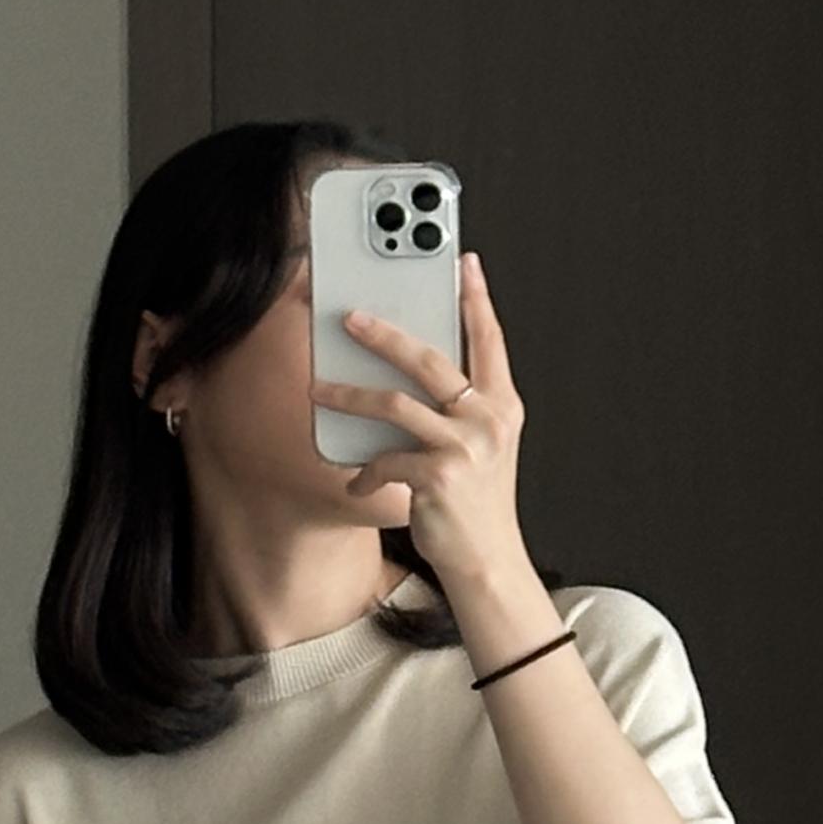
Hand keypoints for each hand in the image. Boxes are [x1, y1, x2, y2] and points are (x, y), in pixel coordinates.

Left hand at [310, 249, 527, 585]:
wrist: (487, 561)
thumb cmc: (477, 505)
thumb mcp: (481, 449)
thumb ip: (460, 409)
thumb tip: (408, 373)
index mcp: (502, 406)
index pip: (489, 339)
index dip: (476, 298)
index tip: (463, 262)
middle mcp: (488, 420)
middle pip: (429, 358)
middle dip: (385, 334)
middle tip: (351, 317)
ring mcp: (465, 447)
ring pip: (395, 403)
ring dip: (349, 395)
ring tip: (319, 390)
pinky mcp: (438, 476)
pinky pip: (386, 458)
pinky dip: (366, 470)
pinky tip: (358, 482)